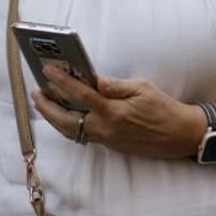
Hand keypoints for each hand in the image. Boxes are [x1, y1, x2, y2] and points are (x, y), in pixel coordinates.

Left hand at [32, 65, 205, 159]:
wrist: (180, 136)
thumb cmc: (164, 108)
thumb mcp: (142, 88)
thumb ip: (115, 85)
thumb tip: (94, 79)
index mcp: (114, 112)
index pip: (80, 95)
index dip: (61, 82)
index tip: (47, 71)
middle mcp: (106, 128)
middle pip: (66, 120)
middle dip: (47, 106)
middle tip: (36, 92)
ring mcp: (106, 139)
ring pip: (70, 131)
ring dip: (53, 117)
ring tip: (43, 103)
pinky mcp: (110, 145)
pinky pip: (82, 136)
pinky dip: (67, 125)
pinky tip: (63, 115)